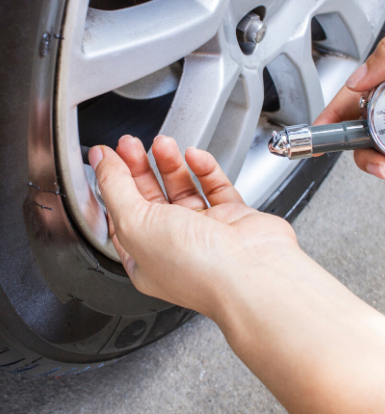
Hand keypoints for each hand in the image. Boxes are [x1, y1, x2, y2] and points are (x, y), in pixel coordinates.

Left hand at [88, 136, 297, 316]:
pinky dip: (205, 168)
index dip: (113, 184)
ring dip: (171, 164)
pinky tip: (196, 156)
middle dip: (140, 168)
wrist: (253, 270)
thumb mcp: (137, 224)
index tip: (109, 156)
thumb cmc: (197, 267)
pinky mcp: (232, 217)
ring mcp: (205, 231)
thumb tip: (101, 160)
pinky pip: (215, 185)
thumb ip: (115, 188)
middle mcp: (175, 246)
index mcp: (145, 258)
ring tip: (163, 144)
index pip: (122, 215)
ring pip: (183, 188)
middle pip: (151, 198)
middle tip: (133, 144)